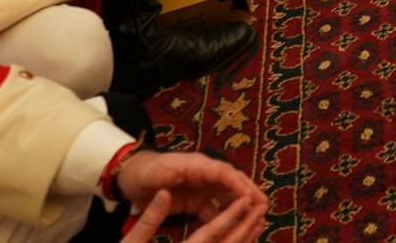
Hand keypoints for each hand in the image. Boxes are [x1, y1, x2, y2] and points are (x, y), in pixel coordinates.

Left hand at [116, 151, 266, 242]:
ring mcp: (202, 188)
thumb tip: (174, 174)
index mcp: (195, 165)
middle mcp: (204, 174)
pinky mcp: (197, 200)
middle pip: (233, 182)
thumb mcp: (149, 174)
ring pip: (228, 197)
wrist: (131, 177)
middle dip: (250, 193)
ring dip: (243, 207)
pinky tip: (235, 230)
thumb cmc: (142, 173)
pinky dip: (227, 219)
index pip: (222, 172)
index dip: (238, 184)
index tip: (250, 197)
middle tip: (265, 207)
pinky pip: (216, 210)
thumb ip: (162, 175)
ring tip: (258, 220)